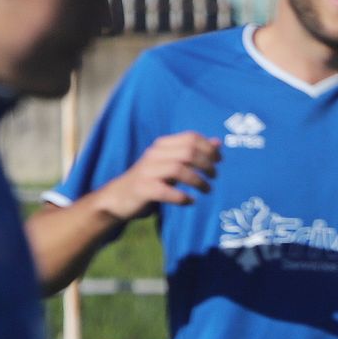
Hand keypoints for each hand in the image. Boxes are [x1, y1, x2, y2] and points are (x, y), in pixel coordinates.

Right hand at [92, 131, 221, 221]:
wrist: (118, 198)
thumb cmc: (150, 180)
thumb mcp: (171, 164)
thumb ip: (192, 153)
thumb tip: (217, 143)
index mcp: (162, 145)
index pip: (190, 138)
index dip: (209, 148)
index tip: (219, 161)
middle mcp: (154, 154)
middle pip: (188, 152)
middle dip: (206, 164)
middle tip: (214, 176)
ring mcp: (147, 171)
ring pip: (179, 169)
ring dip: (198, 181)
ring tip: (207, 190)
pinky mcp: (143, 189)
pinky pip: (166, 191)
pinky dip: (182, 196)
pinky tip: (190, 201)